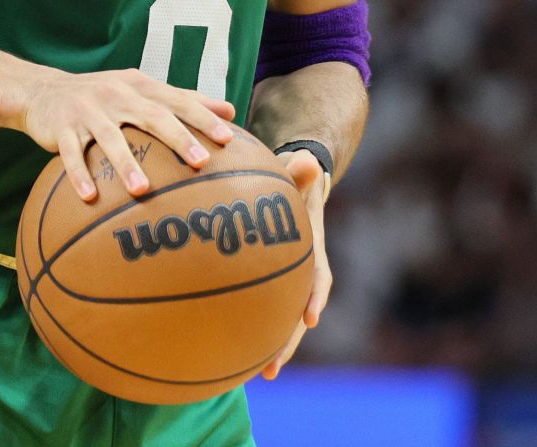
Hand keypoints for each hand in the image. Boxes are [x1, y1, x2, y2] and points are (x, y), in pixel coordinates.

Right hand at [21, 68, 235, 201]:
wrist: (43, 91)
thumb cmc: (104, 96)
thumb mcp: (141, 90)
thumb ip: (183, 99)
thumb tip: (229, 110)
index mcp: (139, 85)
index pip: (177, 100)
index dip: (203, 117)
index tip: (227, 139)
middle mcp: (115, 94)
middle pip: (151, 115)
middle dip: (177, 138)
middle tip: (200, 162)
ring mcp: (87, 110)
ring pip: (110, 137)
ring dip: (126, 164)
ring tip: (142, 191)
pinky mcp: (61, 128)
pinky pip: (71, 153)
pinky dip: (78, 175)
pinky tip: (90, 197)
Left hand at [261, 150, 330, 380]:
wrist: (291, 178)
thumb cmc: (291, 174)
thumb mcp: (296, 169)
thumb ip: (300, 168)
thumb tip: (306, 160)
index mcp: (312, 247)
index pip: (318, 275)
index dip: (314, 297)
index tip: (309, 319)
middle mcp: (300, 270)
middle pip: (296, 312)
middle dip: (286, 342)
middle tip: (271, 370)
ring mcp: (281, 277)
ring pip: (276, 318)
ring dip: (267, 347)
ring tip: (250, 377)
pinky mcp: (259, 279)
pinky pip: (251, 305)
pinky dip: (241, 326)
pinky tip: (218, 348)